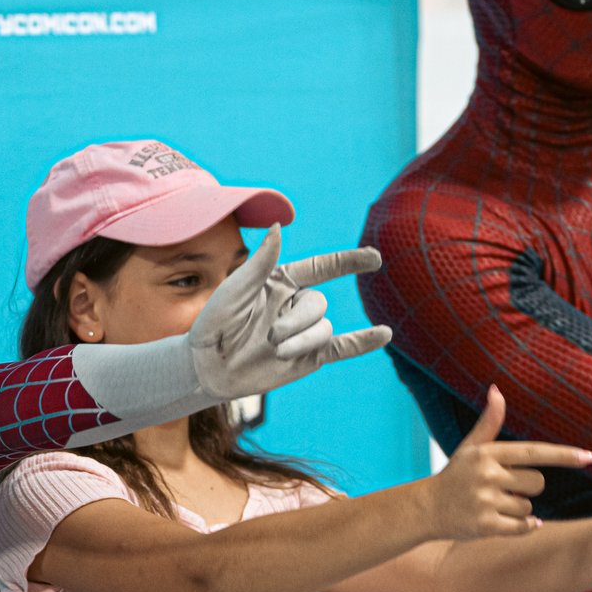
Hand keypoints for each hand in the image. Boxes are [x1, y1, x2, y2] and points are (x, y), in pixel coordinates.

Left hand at [189, 226, 393, 401]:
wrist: (207, 366)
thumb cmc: (215, 322)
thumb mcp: (234, 289)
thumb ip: (261, 261)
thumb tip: (279, 225)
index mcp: (282, 282)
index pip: (322, 268)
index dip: (348, 262)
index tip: (374, 258)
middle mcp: (296, 304)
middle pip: (318, 305)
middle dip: (296, 321)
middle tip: (269, 337)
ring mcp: (304, 332)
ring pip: (323, 329)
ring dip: (302, 340)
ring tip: (276, 351)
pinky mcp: (308, 358)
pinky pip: (341, 347)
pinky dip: (363, 341)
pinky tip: (384, 335)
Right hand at [421, 386, 591, 539]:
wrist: (426, 509)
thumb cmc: (455, 476)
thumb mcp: (471, 447)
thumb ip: (489, 422)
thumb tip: (496, 390)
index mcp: (488, 453)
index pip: (535, 452)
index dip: (564, 455)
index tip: (590, 457)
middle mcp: (487, 475)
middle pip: (537, 483)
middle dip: (527, 488)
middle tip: (502, 489)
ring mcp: (486, 501)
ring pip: (529, 507)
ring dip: (518, 509)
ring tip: (493, 505)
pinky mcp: (485, 526)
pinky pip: (522, 527)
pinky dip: (524, 527)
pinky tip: (508, 523)